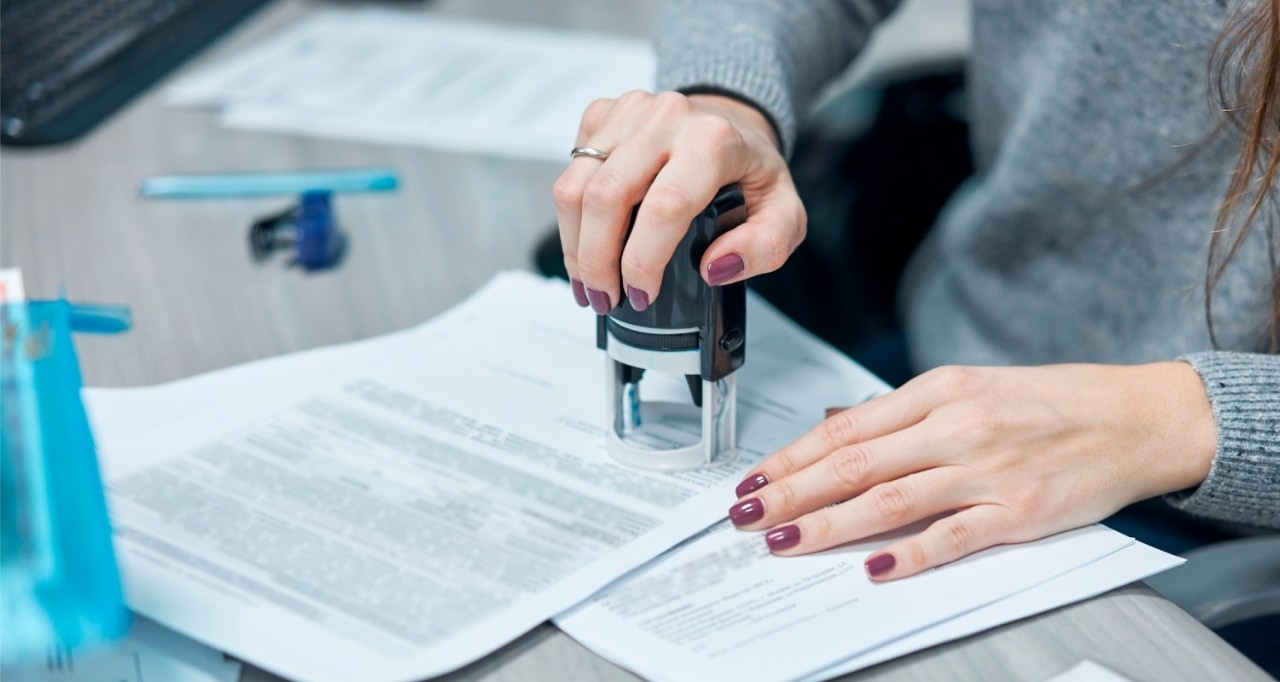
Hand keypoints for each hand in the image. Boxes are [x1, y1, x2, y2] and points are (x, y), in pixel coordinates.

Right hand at [552, 91, 805, 312]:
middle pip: (607, 197)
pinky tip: (590, 240)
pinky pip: (570, 170)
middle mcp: (667, 118)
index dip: (643, 261)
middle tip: (605, 298)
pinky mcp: (603, 115)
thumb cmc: (751, 172)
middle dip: (596, 261)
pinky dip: (572, 217)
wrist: (732, 123)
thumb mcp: (785, 215)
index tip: (642, 294)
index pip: (664, 207)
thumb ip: (765, 247)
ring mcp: (629, 113)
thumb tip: (714, 267)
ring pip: (575, 186)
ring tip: (588, 280)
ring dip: (575, 245)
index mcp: (713, 141)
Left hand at [729, 363, 1217, 579]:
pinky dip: (908, 553)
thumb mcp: (969, 387)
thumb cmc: (1051, 402)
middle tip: (746, 516)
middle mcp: (955, 426)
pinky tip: (872, 567)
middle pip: (853, 463)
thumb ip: (901, 412)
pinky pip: (952, 536)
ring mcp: (986, 469)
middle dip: (790, 492)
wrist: (1136, 417)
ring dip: (828, 523)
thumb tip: (836, 425)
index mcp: (938, 391)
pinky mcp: (1018, 511)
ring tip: (784, 541)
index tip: (753, 480)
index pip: (845, 429)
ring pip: (889, 498)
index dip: (791, 457)